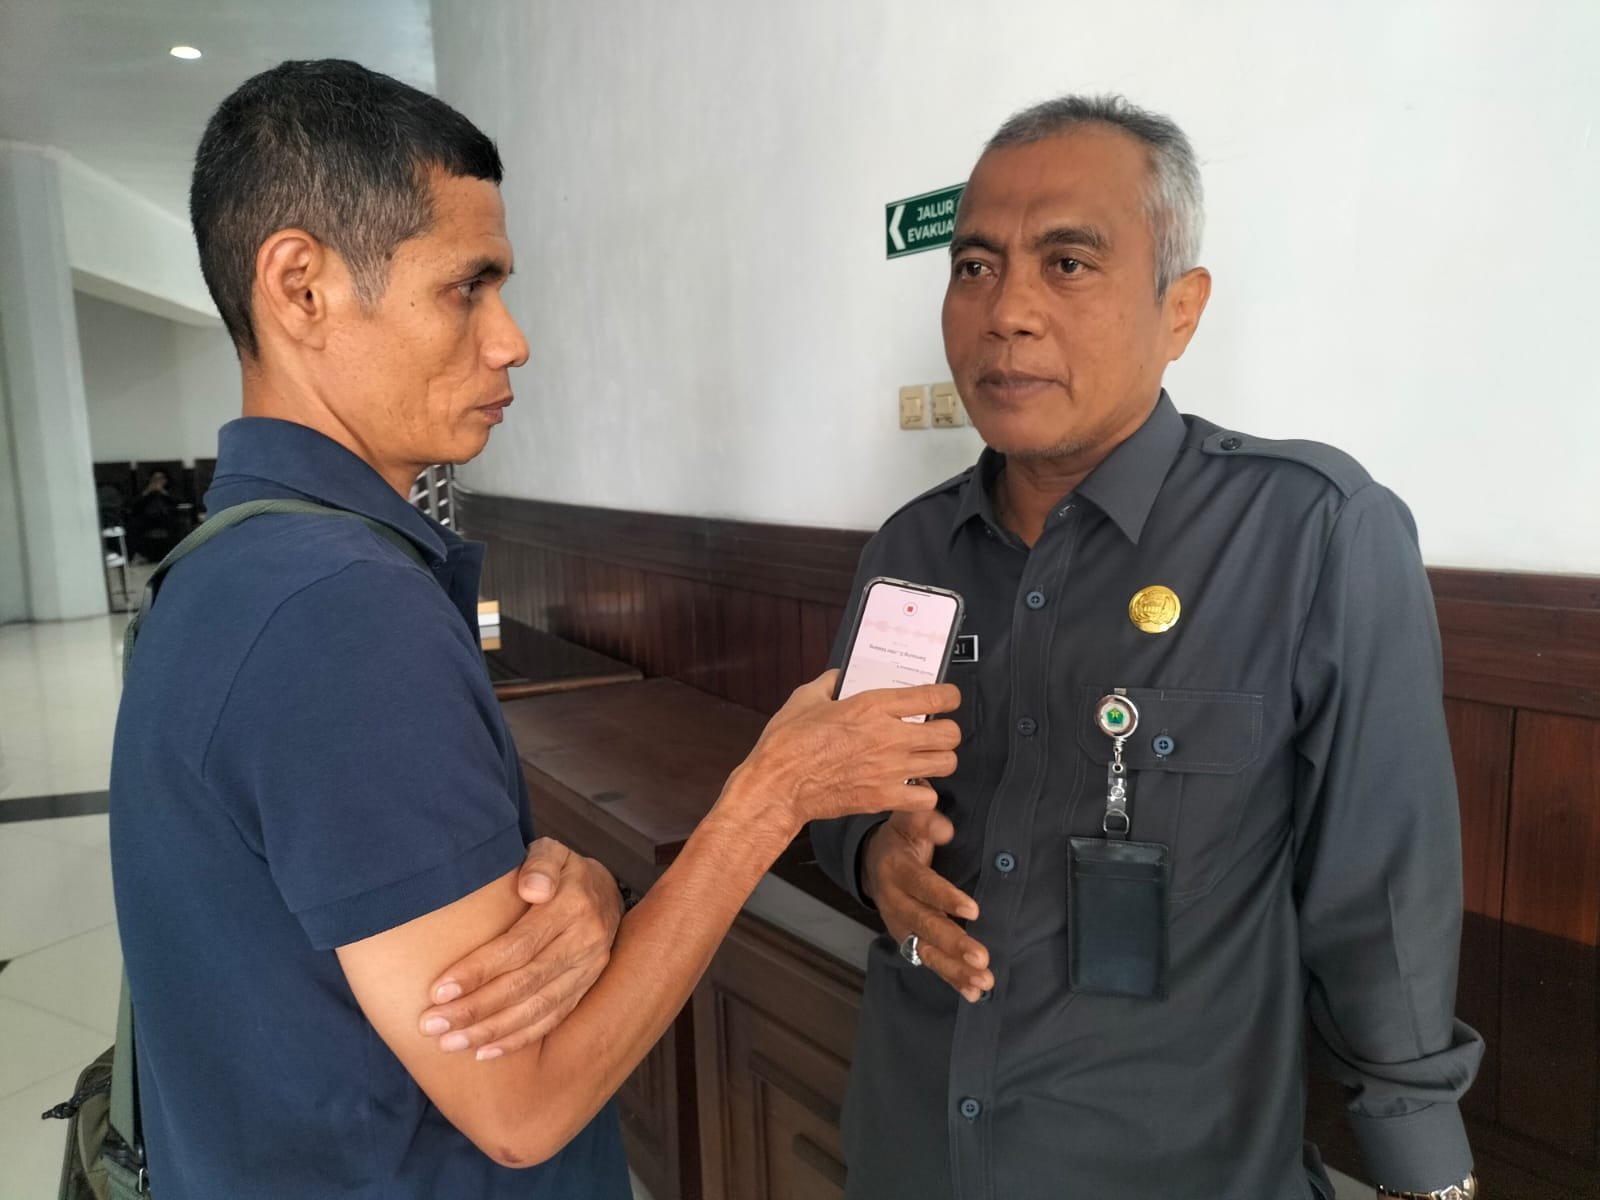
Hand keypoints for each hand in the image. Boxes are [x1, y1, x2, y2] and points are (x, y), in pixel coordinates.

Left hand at [417, 837, 622, 1058]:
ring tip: (449, 1044)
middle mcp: (584, 942)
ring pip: (538, 1008)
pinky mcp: (585, 989)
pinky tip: (484, 1052)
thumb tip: (530, 889)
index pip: (519, 946)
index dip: (479, 971)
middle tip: (432, 1025)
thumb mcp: (552, 852)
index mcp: (573, 906)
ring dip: (491, 1031)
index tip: (438, 990)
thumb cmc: (562, 871)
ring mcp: (588, 970)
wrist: (604, 890)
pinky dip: (518, 1039)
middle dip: (475, 1009)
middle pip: (525, 983)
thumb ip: (540, 863)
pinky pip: (552, 1019)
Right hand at [733, 671, 961, 835]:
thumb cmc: (787, 744)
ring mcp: (890, 768)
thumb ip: (829, 683)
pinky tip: (910, 787)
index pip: (934, 695)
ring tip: (926, 759)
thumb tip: (840, 677)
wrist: (778, 786)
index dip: (950, 696)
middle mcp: (889, 736)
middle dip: (948, 731)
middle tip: (936, 731)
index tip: (948, 698)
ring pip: (945, 763)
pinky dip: (923, 794)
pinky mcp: (884, 797)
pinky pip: (927, 797)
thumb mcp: (805, 698)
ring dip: (939, 760)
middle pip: (950, 733)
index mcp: (872, 706)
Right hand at [862, 809, 992, 1002]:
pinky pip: (930, 963)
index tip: (973, 910)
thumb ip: (924, 820)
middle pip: (924, 926)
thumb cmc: (900, 839)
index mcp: (897, 871)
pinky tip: (974, 993)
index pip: (922, 885)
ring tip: (984, 981)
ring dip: (955, 969)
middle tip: (981, 958)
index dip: (945, 897)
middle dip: (953, 944)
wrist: (872, 864)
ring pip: (927, 951)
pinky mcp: (910, 942)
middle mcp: (896, 904)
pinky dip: (952, 979)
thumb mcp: (907, 821)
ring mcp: (901, 927)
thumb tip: (946, 829)